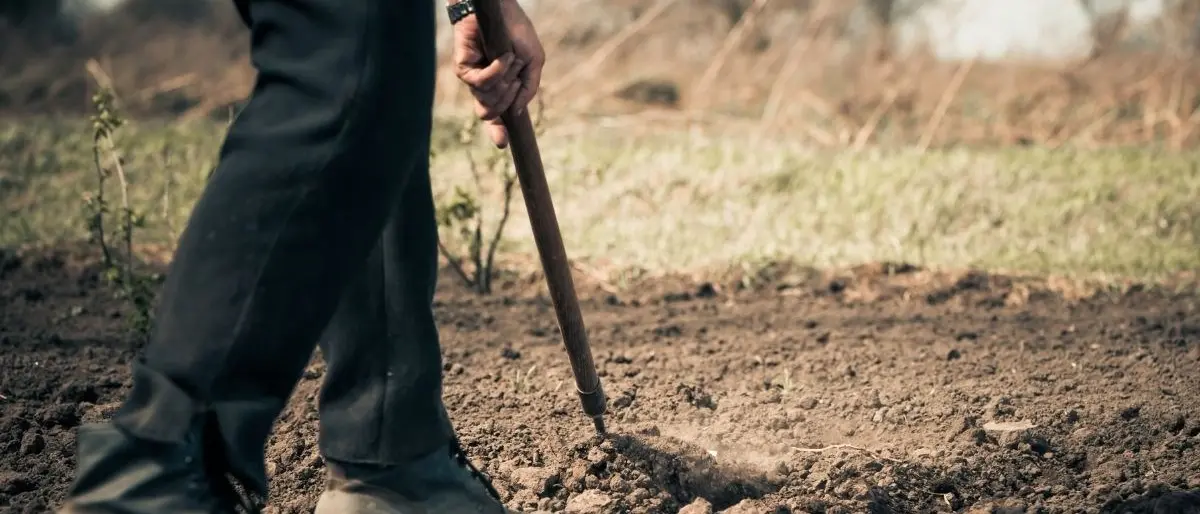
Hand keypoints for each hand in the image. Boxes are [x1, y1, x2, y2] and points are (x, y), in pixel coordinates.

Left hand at [452, 0, 543, 147]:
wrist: (501, 9)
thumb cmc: (516, 31)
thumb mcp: (534, 61)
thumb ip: (529, 88)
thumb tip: (517, 112)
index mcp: (500, 87)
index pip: (496, 116)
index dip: (498, 131)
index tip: (503, 144)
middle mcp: (484, 85)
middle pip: (492, 112)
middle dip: (508, 98)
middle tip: (515, 78)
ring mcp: (473, 77)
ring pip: (487, 99)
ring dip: (504, 81)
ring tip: (509, 59)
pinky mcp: (463, 67)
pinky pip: (480, 83)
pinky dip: (496, 71)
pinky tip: (503, 57)